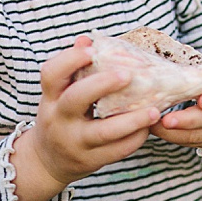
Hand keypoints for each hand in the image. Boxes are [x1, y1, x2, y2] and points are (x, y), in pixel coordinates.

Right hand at [12, 37, 159, 200]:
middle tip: (128, 75)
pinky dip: (134, 139)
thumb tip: (87, 39)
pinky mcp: (89, 160)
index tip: (91, 49)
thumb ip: (73, 70)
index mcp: (51, 98)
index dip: (69, 60)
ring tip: (155, 110)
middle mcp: (58, 119)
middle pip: (75, 99)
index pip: (51, 74)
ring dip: (131, 121)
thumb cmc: (61, 117)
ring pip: (102, 132)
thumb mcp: (59, 95)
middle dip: (101, 85)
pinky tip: (148, 128)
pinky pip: (115, 151)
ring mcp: (74, 141)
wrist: (46, 161)